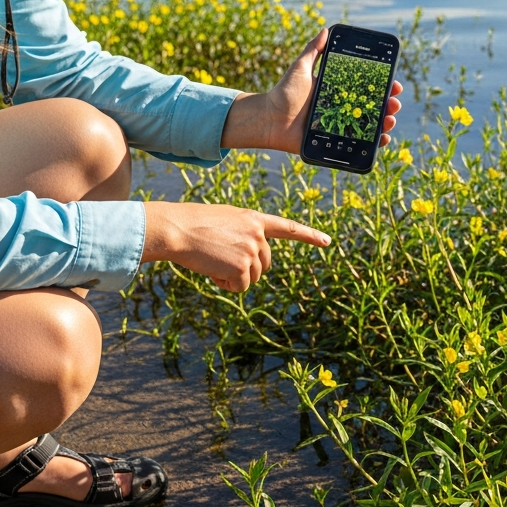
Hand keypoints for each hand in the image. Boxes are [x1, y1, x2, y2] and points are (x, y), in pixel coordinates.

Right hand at [142, 201, 329, 292]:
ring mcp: (252, 250)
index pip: (288, 228)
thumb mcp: (225, 220)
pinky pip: (241, 287)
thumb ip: (244, 233)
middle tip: (222, 259)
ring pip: (253, 277)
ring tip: (213, 260)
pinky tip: (212, 271)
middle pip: (265, 264)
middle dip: (247, 268)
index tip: (328, 242)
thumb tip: (251, 261)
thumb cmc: (193, 224)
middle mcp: (258, 234)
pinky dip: (226, 285)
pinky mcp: (242, 268)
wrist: (178, 229)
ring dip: (234, 277)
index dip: (309, 236)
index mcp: (254, 219)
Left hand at [221, 28, 404, 153]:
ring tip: (390, 119)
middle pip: (374, 106)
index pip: (367, 87)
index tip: (394, 82)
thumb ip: (312, 50)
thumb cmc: (283, 92)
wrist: (269, 119)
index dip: (383, 85)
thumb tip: (325, 30)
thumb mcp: (300, 68)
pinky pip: (359, 144)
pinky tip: (383, 139)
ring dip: (386, 122)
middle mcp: (342, 108)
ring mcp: (341, 126)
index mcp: (337, 91)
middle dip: (389, 104)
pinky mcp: (336, 142)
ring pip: (371, 125)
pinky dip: (375, 143)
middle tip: (394, 102)